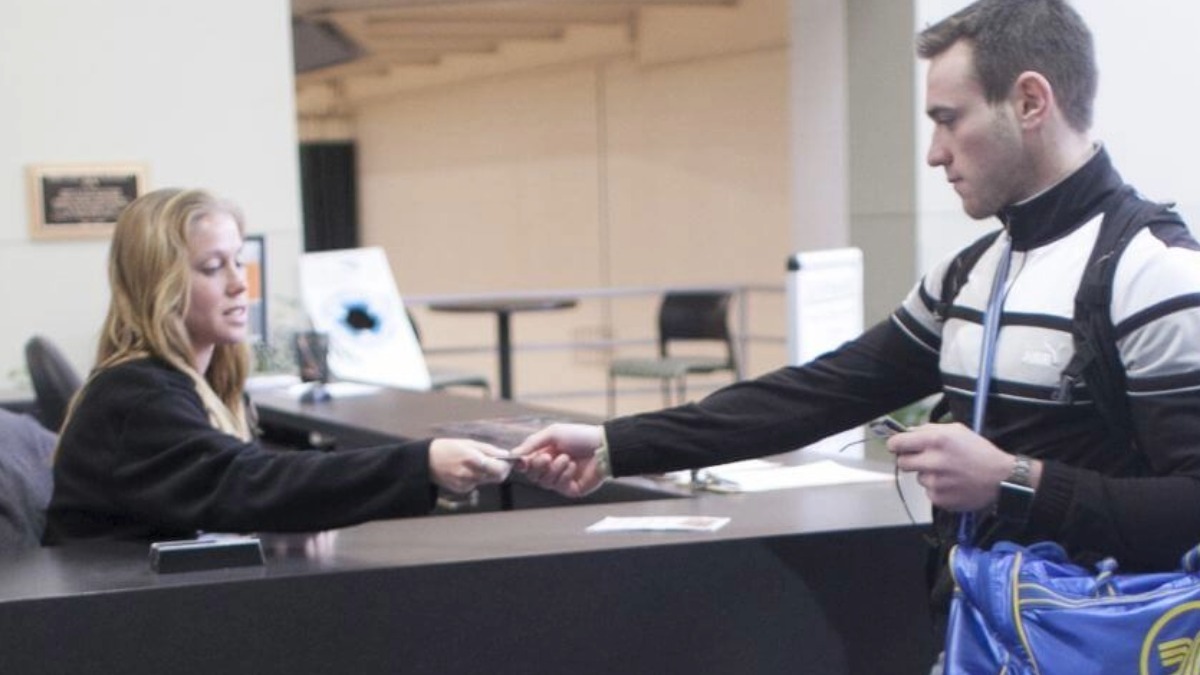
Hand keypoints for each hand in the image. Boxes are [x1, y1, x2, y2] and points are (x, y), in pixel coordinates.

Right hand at [428, 438, 512, 493]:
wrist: (427, 461)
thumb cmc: (449, 448)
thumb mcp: (470, 443)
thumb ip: (489, 450)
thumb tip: (506, 454)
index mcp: (473, 460)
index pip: (499, 470)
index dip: (507, 466)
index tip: (507, 461)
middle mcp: (469, 474)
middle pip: (496, 478)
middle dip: (500, 470)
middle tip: (497, 461)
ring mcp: (465, 484)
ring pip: (487, 481)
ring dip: (487, 473)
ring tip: (477, 463)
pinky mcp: (461, 489)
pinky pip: (476, 484)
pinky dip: (477, 477)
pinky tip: (467, 470)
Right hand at [511, 423, 604, 497]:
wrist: (604, 446)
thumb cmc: (580, 436)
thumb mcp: (553, 433)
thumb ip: (532, 443)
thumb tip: (514, 454)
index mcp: (545, 453)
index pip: (526, 464)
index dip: (522, 464)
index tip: (521, 461)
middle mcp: (551, 468)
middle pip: (532, 476)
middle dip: (538, 466)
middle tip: (548, 457)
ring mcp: (561, 480)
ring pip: (544, 482)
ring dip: (555, 469)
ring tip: (567, 458)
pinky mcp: (571, 489)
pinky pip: (559, 486)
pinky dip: (565, 474)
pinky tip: (573, 466)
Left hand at [887, 422, 1016, 511]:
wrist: (1002, 479)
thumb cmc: (980, 452)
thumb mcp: (957, 431)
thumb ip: (930, 429)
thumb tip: (908, 432)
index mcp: (936, 440)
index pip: (897, 443)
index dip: (895, 444)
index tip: (897, 446)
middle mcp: (933, 461)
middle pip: (902, 463)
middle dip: (909, 460)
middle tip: (924, 459)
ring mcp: (935, 483)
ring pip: (918, 478)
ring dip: (928, 474)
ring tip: (949, 472)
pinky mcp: (939, 499)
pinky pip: (929, 492)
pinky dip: (938, 488)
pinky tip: (953, 483)